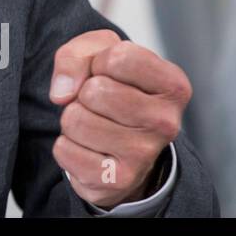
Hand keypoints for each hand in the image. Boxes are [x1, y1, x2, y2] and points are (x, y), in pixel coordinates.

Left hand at [48, 29, 191, 207]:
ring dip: (73, 119)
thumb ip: (74, 56)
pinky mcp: (118, 180)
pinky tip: (89, 148)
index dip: (99, 61)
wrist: (120, 146)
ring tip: (94, 124)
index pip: (120, 58)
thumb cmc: (111, 88)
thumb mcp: (97, 55)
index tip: (108, 73)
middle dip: (83, 93)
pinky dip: (66, 145)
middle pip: (95, 91)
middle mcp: (166, 122)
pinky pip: (64, 150)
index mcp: (172, 85)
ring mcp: (144, 154)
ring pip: (76, 119)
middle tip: (98, 104)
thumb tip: (62, 93)